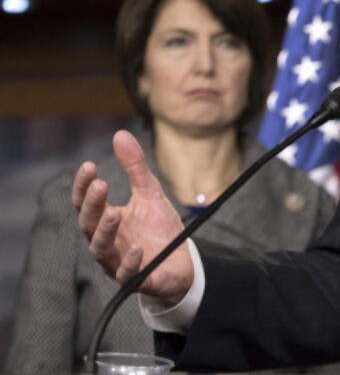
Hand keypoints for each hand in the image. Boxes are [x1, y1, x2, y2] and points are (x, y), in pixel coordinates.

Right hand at [73, 130, 193, 303]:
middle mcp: (106, 242)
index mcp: (106, 220)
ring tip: (114, 213)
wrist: (180, 262)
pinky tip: (136, 249)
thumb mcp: (150, 194)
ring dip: (105, 232)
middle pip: (89, 225)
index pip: (86, 204)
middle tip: (100, 186)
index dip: (84, 187)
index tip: (89, 166)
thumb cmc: (158, 229)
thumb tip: (120, 134)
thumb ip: (135, 168)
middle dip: (92, 206)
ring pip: (101, 250)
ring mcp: (118, 262)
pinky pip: (127, 275)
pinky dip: (129, 263)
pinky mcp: (137, 279)